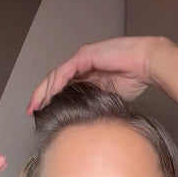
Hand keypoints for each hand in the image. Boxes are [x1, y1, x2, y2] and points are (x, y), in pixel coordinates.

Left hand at [26, 36, 163, 113]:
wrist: (146, 64)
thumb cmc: (134, 79)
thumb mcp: (109, 97)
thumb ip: (94, 103)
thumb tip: (84, 121)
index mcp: (86, 74)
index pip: (62, 86)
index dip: (50, 98)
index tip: (41, 112)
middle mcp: (80, 65)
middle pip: (54, 80)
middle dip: (40, 95)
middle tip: (31, 110)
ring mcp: (81, 58)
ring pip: (56, 75)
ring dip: (44, 90)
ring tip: (36, 105)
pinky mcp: (85, 56)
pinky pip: (66, 70)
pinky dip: (56, 83)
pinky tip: (50, 95)